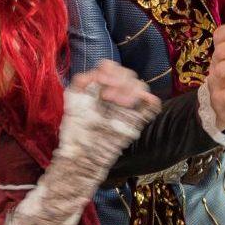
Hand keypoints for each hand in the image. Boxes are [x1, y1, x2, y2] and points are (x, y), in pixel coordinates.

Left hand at [52, 60, 158, 175]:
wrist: (82, 156)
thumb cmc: (75, 132)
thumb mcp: (72, 101)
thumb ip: (81, 81)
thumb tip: (95, 73)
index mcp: (102, 88)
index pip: (113, 68)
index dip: (109, 69)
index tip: (100, 79)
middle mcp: (116, 95)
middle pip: (128, 74)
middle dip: (119, 79)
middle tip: (106, 95)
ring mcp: (128, 107)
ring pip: (140, 85)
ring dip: (129, 89)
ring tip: (117, 102)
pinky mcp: (137, 120)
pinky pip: (152, 105)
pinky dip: (149, 99)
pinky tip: (132, 104)